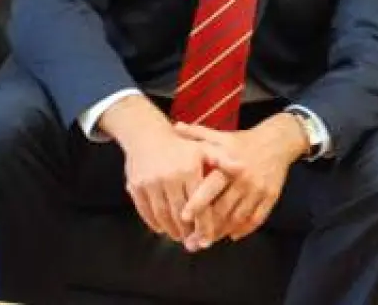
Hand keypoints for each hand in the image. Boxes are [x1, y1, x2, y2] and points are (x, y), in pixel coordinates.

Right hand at [100, 95, 211, 242]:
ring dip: (171, 230)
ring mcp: (149, 183)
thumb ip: (222, 160)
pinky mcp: (134, 186)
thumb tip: (242, 167)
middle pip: (179, 214)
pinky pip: (144, 211)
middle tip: (194, 243)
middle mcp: (168, 177)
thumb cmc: (180, 145)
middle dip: (187, 232)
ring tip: (180, 237)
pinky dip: (154, 223)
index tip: (208, 239)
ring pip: (162, 215)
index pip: (199, 205)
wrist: (146, 134)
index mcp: (188, 170)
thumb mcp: (203, 148)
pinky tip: (162, 228)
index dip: (204, 225)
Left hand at [176, 114, 308, 246]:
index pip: (211, 187)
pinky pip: (256, 219)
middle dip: (206, 227)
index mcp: (230, 164)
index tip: (183, 217)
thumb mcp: (222, 136)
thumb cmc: (244, 141)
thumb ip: (198, 134)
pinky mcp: (271, 197)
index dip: (197, 203)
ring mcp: (259, 190)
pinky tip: (231, 235)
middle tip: (190, 242)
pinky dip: (243, 230)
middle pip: (223, 209)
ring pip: (238, 218)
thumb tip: (175, 127)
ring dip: (221, 232)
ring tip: (206, 242)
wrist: (279, 141)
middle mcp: (244, 179)